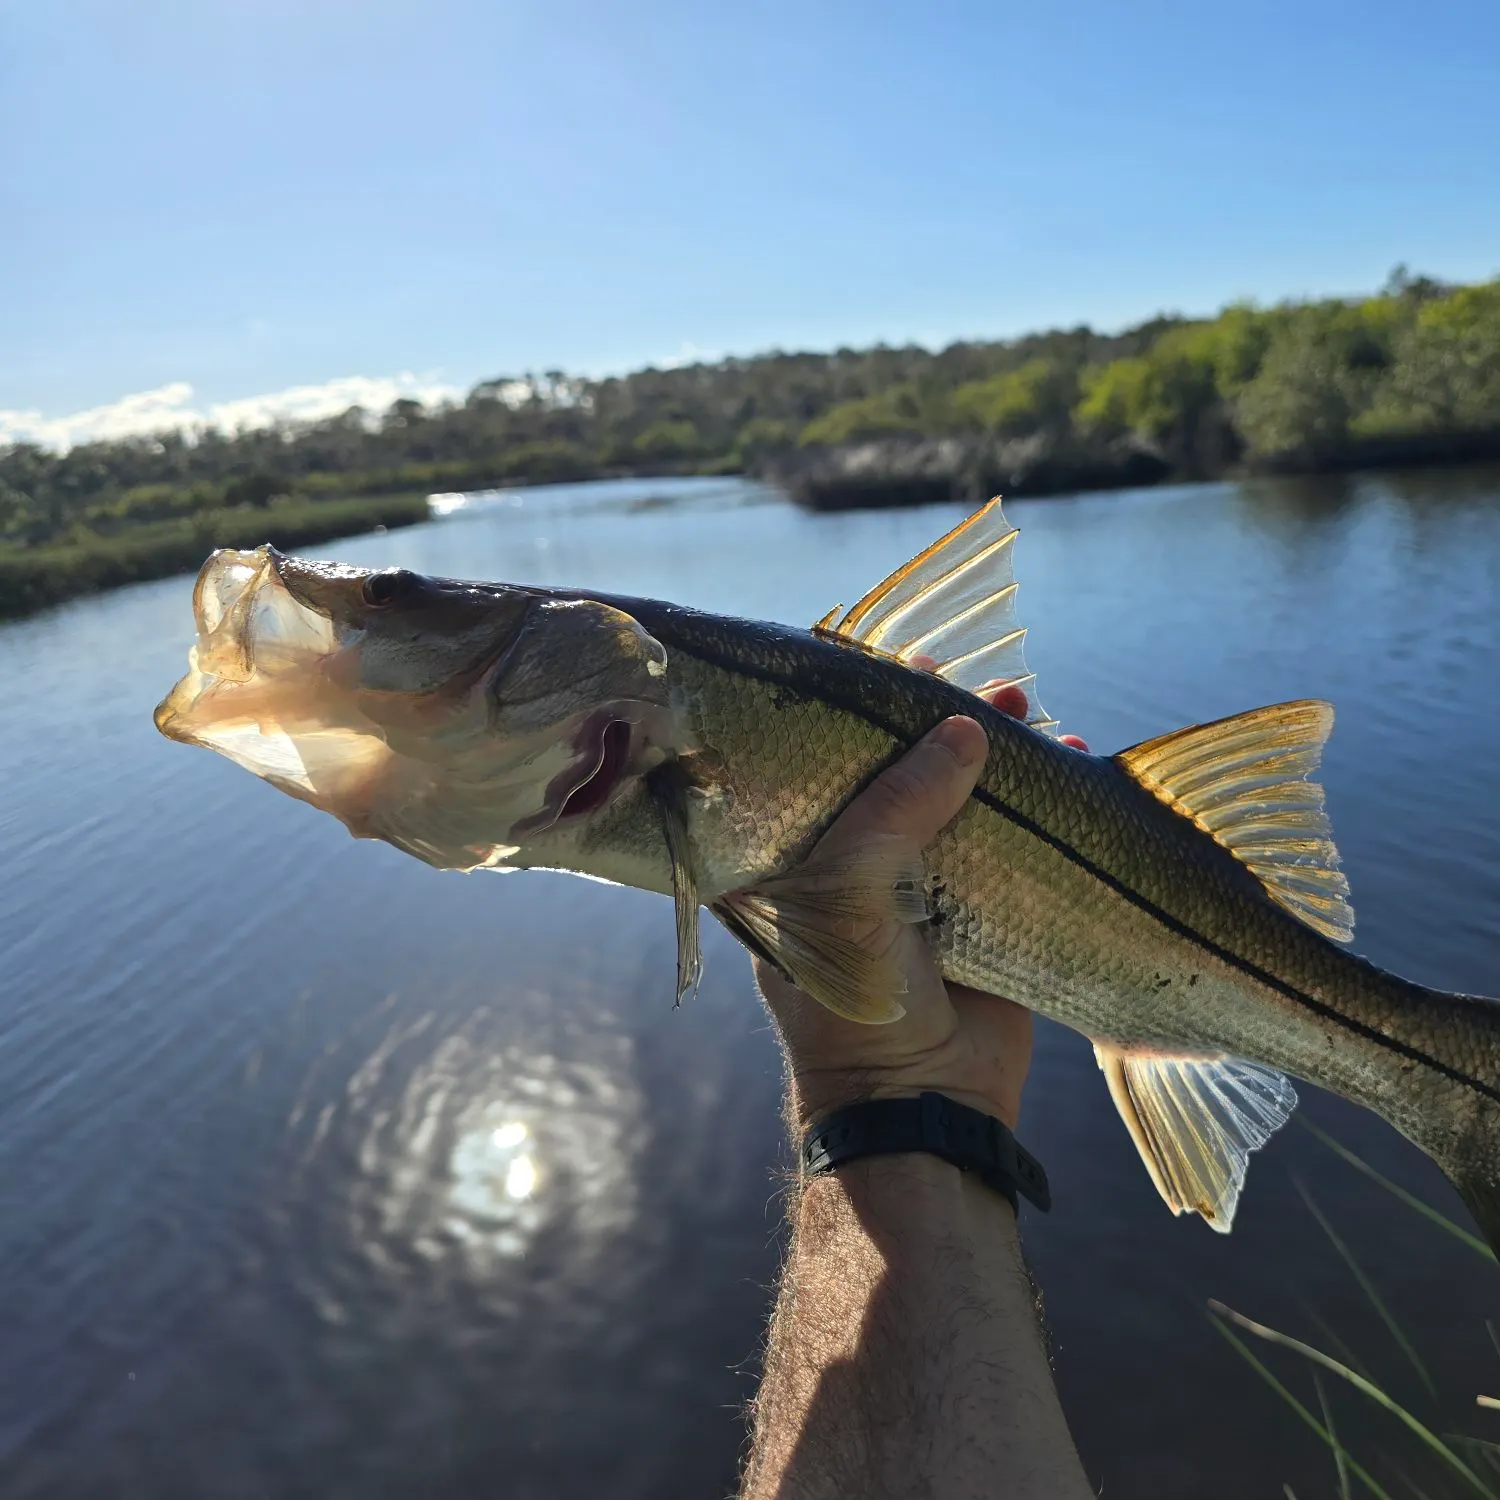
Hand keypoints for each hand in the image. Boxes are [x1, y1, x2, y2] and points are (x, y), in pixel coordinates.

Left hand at [755, 674, 1086, 1132]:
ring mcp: (920, 893)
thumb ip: (897, 805)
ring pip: (960, 805)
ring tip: (1032, 712)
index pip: (824, 766)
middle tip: (988, 688)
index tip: (905, 668)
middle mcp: (853, 872)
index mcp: (796, 864)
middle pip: (900, 777)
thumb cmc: (854, 1003)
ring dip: (999, 759)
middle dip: (944, 729)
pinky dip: (1040, 809)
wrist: (923, 1110)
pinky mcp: (980, 916)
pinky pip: (1010, 847)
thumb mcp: (850, 892)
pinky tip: (1070, 764)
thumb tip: (964, 730)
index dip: (863, 715)